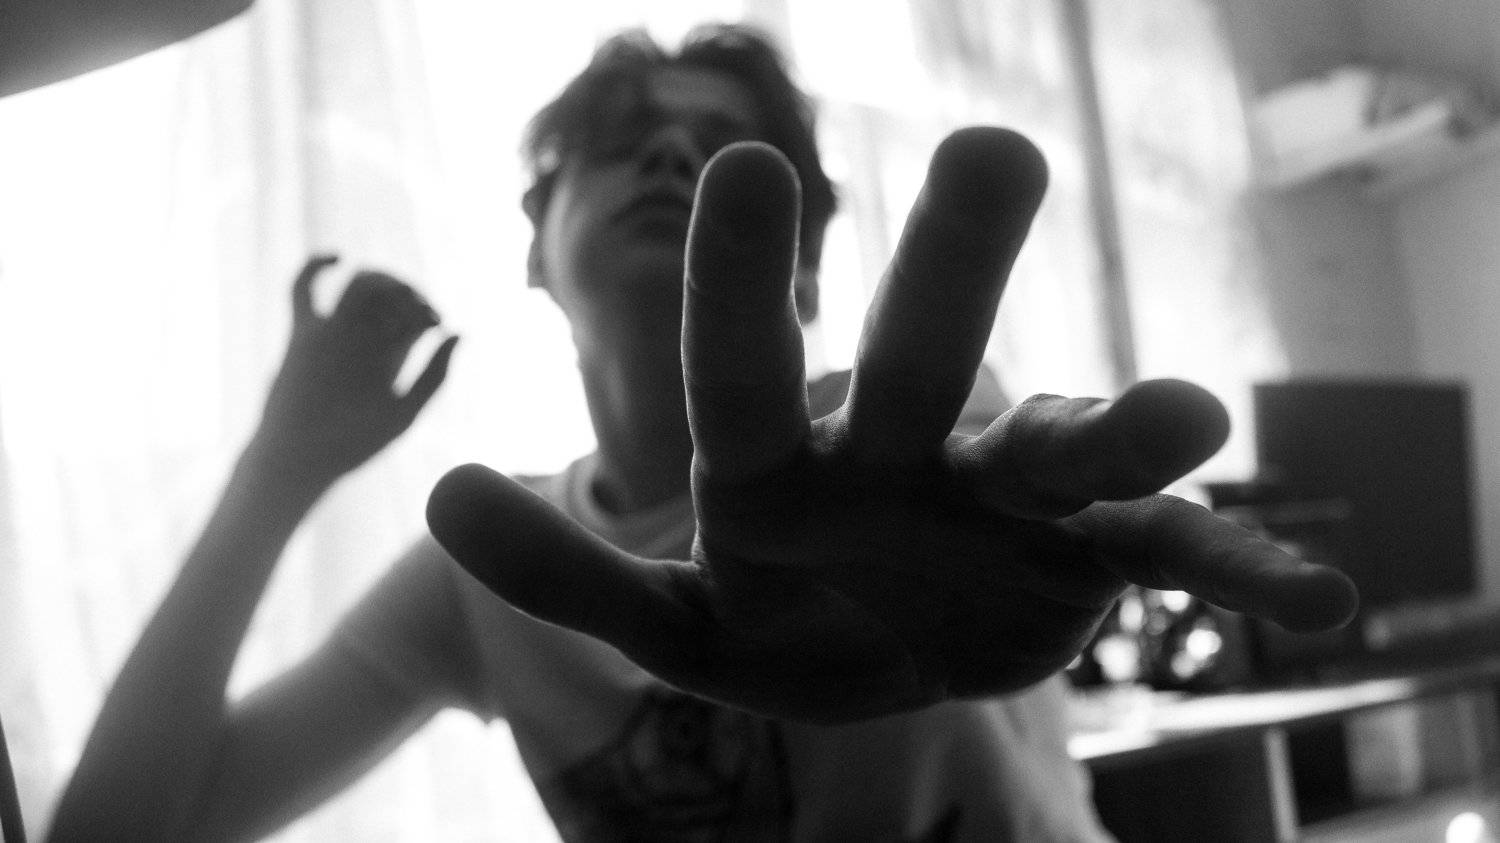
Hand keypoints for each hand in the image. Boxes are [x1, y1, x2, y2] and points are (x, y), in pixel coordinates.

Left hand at [254, 255, 457, 484]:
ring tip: (395, 297)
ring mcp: (322, 328)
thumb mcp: (406, 414)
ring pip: (359, 282)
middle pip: (391, 290)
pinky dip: (317, 264)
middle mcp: (352, 332)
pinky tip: (337, 256)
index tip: (435, 328)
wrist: (293, 456)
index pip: (415, 312)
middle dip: (411, 294)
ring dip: (383, 281)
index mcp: (382, 354)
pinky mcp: (298, 331)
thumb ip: (436, 373)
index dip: (430, 314)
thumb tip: (458, 332)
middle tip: (418, 313)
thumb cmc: (355, 442)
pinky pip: (302, 285)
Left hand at [426, 130, 1357, 723]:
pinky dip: (1233, 570)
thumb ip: (569, 577)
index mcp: (785, 463)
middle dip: (954, 269)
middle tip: (999, 148)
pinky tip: (1313, 601)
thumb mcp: (670, 624)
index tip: (747, 167)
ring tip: (1184, 414)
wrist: (885, 653)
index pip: (747, 372)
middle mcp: (903, 450)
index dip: (741, 287)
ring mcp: (1003, 503)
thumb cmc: (774, 615)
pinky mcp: (1087, 560)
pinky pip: (1167, 557)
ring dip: (1123, 426)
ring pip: (1066, 442)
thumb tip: (443, 498)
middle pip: (925, 354)